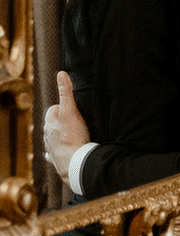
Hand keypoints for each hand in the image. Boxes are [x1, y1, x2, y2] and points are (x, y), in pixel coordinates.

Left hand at [43, 71, 89, 185]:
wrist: (74, 162)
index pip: (54, 109)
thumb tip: (61, 73)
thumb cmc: (72, 136)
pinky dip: (58, 153)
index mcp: (50, 123)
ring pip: (52, 139)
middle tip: (75, 121)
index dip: (63, 107)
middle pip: (52, 124)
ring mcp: (50, 148)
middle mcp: (47, 136)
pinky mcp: (56, 160)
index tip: (73, 109)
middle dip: (61, 122)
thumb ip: (66, 93)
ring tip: (72, 136)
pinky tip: (64, 152)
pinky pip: (54, 155)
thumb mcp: (71, 111)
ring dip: (59, 137)